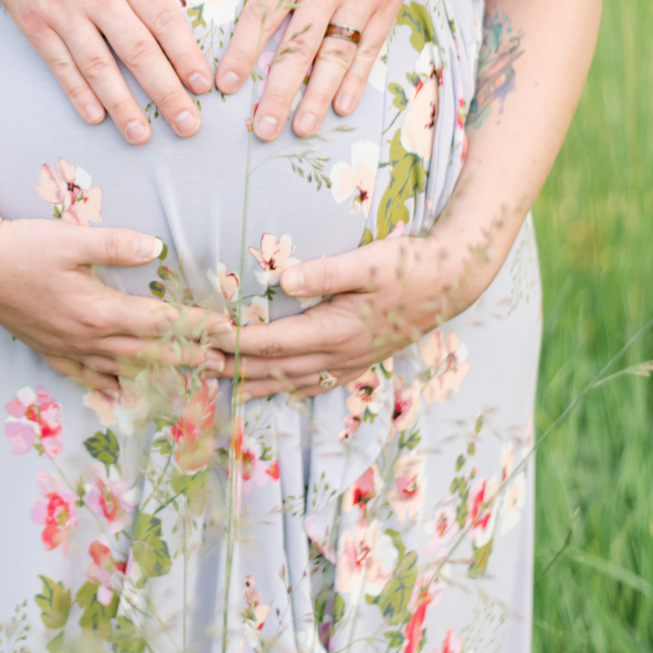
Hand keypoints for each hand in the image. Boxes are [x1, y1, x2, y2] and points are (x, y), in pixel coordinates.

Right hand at [0, 0, 217, 144]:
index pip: (164, 20)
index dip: (186, 56)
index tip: (205, 85)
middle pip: (138, 53)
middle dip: (166, 93)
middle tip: (190, 125)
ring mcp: (60, 12)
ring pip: (98, 69)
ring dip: (123, 106)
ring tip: (144, 136)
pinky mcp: (32, 22)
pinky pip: (59, 65)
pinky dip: (78, 93)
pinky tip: (95, 116)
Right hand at [0, 215, 233, 393]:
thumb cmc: (23, 246)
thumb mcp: (71, 238)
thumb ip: (116, 244)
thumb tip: (157, 247)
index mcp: (99, 310)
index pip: (160, 323)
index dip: (196, 327)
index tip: (225, 330)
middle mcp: (88, 338)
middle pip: (150, 354)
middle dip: (190, 359)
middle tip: (223, 365)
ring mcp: (69, 349)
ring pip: (124, 371)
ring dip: (161, 378)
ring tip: (191, 383)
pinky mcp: (51, 350)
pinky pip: (88, 378)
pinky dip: (113, 389)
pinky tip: (127, 397)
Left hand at [210, 236, 487, 398]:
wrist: (454, 281)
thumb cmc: (410, 266)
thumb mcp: (369, 262)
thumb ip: (326, 272)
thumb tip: (284, 279)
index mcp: (337, 330)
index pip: (274, 341)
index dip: (236, 341)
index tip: (204, 336)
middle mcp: (341, 353)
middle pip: (278, 367)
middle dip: (236, 368)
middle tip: (198, 367)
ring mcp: (354, 360)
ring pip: (296, 380)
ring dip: (260, 384)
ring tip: (227, 387)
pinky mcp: (364, 358)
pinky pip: (320, 382)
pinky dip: (294, 388)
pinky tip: (282, 389)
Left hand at [214, 0, 450, 140]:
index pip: (262, 18)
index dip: (242, 54)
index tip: (226, 84)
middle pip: (297, 51)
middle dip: (277, 93)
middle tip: (261, 129)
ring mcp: (361, 1)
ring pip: (334, 59)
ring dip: (317, 97)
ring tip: (301, 128)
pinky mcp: (387, 5)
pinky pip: (369, 50)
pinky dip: (357, 80)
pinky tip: (343, 106)